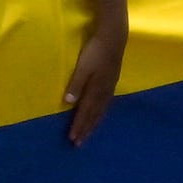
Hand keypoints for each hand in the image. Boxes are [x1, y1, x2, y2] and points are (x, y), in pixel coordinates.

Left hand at [59, 17, 123, 145]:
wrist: (114, 39)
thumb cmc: (95, 51)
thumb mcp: (83, 67)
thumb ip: (76, 84)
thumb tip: (68, 102)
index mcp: (96, 89)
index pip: (86, 112)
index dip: (79, 126)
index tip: (72, 139)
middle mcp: (104, 92)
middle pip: (94, 115)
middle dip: (86, 129)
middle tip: (79, 143)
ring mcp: (110, 88)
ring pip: (101, 111)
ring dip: (94, 123)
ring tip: (88, 133)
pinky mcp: (112, 83)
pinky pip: (106, 104)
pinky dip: (101, 114)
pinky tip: (100, 114)